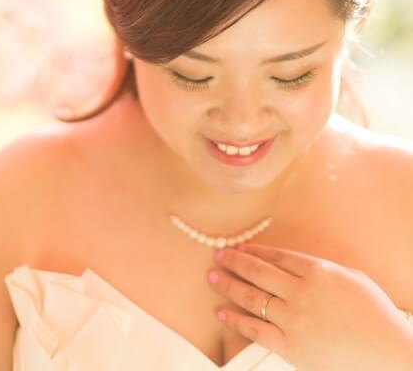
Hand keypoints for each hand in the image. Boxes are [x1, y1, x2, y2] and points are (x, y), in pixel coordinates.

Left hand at [208, 241, 412, 370]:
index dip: (253, 251)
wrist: (389, 355)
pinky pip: (256, 330)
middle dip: (234, 261)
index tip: (238, 247)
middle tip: (218, 255)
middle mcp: (301, 291)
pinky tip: (222, 313)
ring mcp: (294, 320)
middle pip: (258, 272)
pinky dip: (235, 320)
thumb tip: (297, 266)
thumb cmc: (376, 316)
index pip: (276, 256)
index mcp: (317, 271)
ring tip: (213, 278)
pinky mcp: (291, 347)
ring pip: (252, 298)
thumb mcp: (351, 278)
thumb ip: (321, 270)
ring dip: (229, 286)